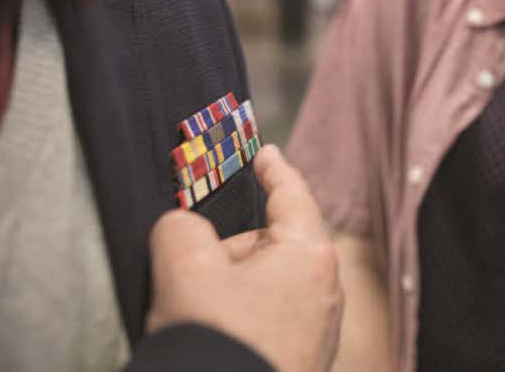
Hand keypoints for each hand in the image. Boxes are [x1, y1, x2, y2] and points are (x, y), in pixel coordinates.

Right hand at [146, 145, 343, 371]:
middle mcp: (325, 292)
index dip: (274, 170)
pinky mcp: (301, 362)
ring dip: (230, 289)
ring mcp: (317, 333)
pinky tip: (214, 338)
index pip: (292, 196)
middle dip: (230, 249)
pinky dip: (239, 321)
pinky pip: (267, 322)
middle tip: (193, 264)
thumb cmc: (217, 343)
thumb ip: (180, 227)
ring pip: (265, 286)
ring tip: (199, 316)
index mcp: (309, 257)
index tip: (266, 154)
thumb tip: (184, 231)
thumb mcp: (183, 265)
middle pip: (270, 245)